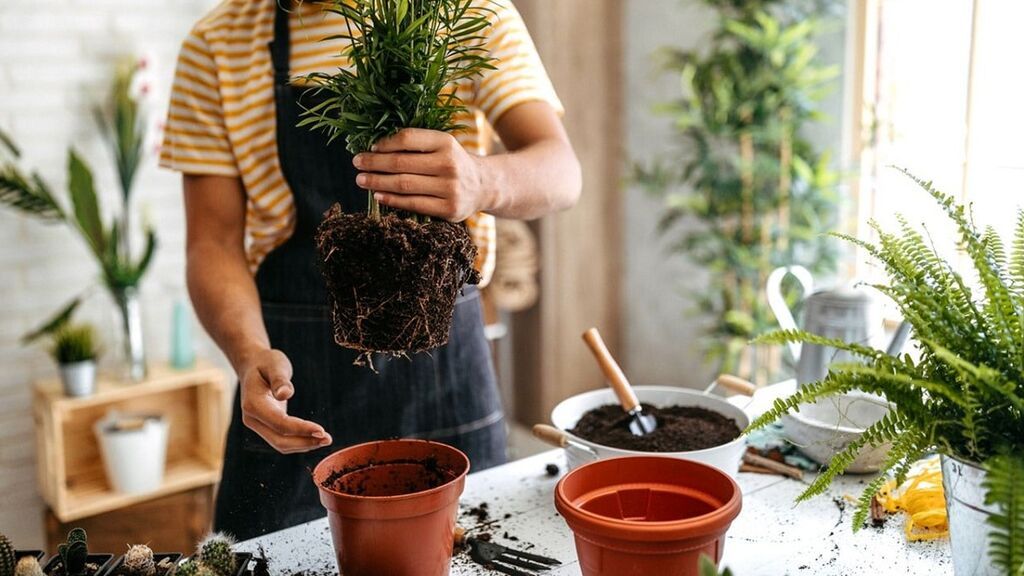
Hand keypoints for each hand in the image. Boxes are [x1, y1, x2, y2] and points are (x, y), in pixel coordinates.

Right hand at [237, 349, 331, 453]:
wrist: (253, 365)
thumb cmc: (266, 362)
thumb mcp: (274, 364)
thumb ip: (279, 379)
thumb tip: (285, 394)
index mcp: (252, 404)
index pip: (279, 423)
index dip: (300, 429)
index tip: (321, 430)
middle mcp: (252, 418)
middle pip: (279, 440)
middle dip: (304, 442)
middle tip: (328, 439)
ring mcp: (258, 424)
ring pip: (281, 444)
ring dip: (303, 445)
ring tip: (326, 440)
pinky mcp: (266, 426)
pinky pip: (282, 440)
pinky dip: (299, 442)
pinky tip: (315, 438)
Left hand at [352, 128, 491, 221]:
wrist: (484, 186)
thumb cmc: (453, 162)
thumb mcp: (442, 145)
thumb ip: (416, 143)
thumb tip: (375, 146)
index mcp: (446, 142)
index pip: (407, 138)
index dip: (384, 143)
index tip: (370, 148)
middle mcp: (449, 164)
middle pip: (401, 163)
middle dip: (374, 163)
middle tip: (357, 163)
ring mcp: (450, 188)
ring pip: (404, 184)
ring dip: (377, 182)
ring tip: (361, 180)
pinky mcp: (449, 209)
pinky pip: (413, 204)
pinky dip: (392, 200)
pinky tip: (378, 195)